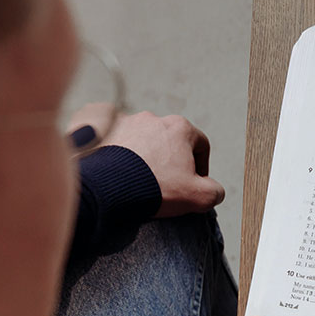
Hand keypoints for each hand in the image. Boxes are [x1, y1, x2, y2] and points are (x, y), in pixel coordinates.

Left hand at [68, 107, 224, 216]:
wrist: (108, 187)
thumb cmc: (154, 188)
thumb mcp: (199, 197)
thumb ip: (215, 192)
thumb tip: (214, 190)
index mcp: (180, 128)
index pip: (200, 145)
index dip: (201, 166)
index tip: (193, 183)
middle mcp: (153, 118)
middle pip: (169, 140)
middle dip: (169, 160)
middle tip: (163, 184)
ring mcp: (124, 120)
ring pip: (141, 139)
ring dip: (143, 155)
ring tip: (136, 178)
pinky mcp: (99, 127)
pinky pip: (113, 137)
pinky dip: (116, 151)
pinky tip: (116, 169)